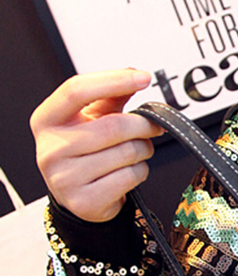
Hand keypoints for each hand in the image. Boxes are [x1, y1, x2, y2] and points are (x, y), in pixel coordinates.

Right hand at [29, 69, 163, 221]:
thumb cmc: (83, 153)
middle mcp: (51, 148)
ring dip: (143, 150)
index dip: (113, 80)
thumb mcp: (88, 120)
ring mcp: (66, 177)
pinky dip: (140, 171)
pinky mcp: (85, 200)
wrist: (77, 195)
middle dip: (143, 126)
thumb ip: (109, 97)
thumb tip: (133, 75)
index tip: (142, 78)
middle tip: (152, 127)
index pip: (76, 90)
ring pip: (127, 153)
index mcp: (47, 120)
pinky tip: (129, 171)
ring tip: (137, 151)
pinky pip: (130, 177)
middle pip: (113, 126)